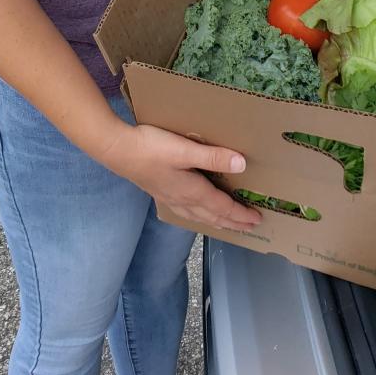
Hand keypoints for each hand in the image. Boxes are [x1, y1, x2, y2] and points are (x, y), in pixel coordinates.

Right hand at [103, 123, 262, 231]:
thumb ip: (213, 157)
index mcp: (192, 191)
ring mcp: (169, 197)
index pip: (222, 207)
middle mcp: (182, 199)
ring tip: (227, 224)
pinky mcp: (160, 191)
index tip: (257, 218)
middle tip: (249, 226)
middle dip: (233, 222)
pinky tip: (194, 211)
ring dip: (216, 221)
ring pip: (199, 216)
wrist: (118, 150)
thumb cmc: (152, 148)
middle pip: (213, 216)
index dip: (241, 214)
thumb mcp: (185, 150)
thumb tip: (242, 165)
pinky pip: (186, 211)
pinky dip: (198, 215)